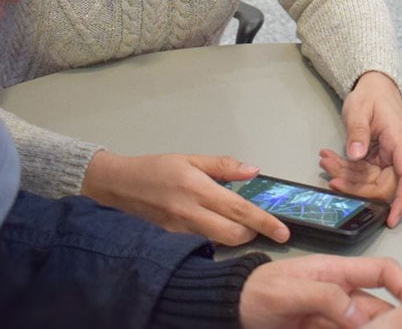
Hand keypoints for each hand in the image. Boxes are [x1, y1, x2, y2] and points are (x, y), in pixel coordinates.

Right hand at [81, 150, 289, 244]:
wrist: (119, 185)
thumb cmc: (156, 168)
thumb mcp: (190, 158)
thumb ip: (222, 165)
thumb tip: (252, 170)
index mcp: (198, 189)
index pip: (239, 211)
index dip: (264, 223)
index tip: (283, 232)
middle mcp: (190, 214)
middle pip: (233, 236)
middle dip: (252, 234)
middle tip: (258, 224)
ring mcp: (180, 231)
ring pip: (219, 243)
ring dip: (234, 236)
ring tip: (235, 221)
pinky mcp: (173, 240)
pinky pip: (202, 243)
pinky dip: (215, 237)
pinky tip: (212, 223)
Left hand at [238, 254, 401, 327]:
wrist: (230, 310)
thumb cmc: (257, 291)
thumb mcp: (290, 290)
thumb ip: (325, 297)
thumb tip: (360, 314)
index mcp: (337, 271)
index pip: (382, 272)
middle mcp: (340, 294)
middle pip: (379, 309)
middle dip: (392, 323)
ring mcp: (332, 317)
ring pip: (365, 328)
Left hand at [319, 71, 401, 226]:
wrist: (375, 87)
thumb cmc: (371, 95)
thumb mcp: (359, 109)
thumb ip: (357, 132)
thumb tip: (355, 155)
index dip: (401, 201)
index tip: (391, 219)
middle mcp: (401, 153)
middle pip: (384, 184)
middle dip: (356, 185)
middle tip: (330, 175)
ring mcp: (392, 158)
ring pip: (371, 181)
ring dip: (347, 177)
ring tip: (326, 162)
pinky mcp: (381, 160)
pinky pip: (366, 173)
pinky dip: (348, 170)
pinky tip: (332, 160)